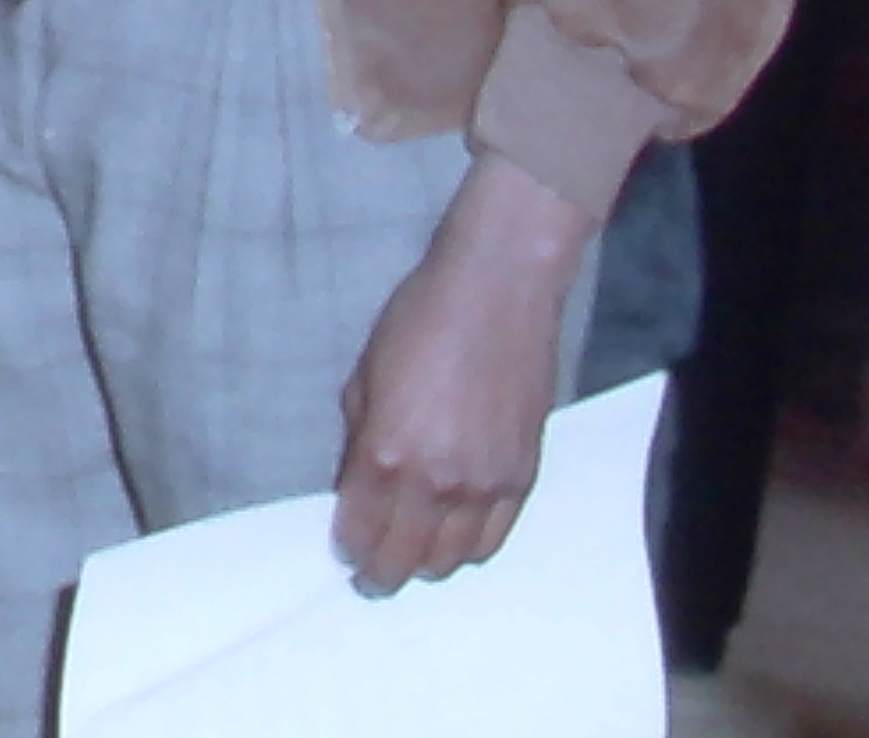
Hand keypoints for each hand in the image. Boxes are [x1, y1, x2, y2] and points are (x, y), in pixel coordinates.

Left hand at [332, 157, 592, 590]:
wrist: (498, 292)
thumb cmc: (420, 319)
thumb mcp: (364, 375)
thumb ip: (358, 438)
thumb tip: (353, 485)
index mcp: (387, 453)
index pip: (361, 531)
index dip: (349, 550)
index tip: (345, 554)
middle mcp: (436, 481)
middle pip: (406, 560)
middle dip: (382, 573)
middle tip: (371, 574)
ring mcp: (485, 484)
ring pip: (452, 560)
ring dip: (426, 565)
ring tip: (412, 555)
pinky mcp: (523, 477)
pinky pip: (494, 539)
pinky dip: (469, 549)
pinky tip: (453, 538)